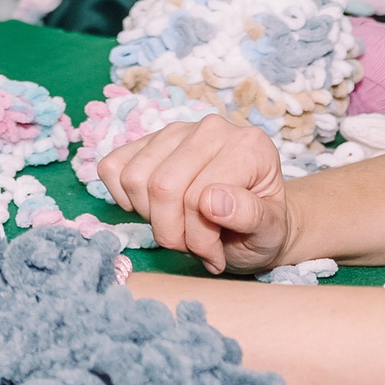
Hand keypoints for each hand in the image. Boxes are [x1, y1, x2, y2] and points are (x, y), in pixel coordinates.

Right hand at [97, 115, 292, 274]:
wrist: (254, 221)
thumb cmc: (262, 228)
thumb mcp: (271, 232)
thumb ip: (250, 215)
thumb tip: (211, 200)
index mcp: (248, 146)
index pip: (197, 197)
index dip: (198, 239)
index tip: (214, 255)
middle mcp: (211, 128)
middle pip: (161, 187)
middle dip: (170, 232)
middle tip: (192, 247)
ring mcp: (176, 130)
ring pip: (134, 179)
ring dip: (150, 218)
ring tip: (179, 228)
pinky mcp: (147, 140)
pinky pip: (113, 167)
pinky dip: (124, 198)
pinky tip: (154, 208)